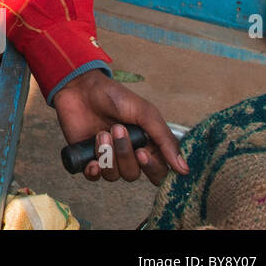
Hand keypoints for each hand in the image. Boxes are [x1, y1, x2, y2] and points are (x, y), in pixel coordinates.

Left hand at [52, 70, 187, 184]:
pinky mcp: (87, 157)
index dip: (151, 167)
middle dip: (124, 154)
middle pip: (133, 174)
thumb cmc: (115, 96)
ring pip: (114, 176)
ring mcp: (107, 157)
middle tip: (116, 129)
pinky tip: (91, 161)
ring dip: (107, 155)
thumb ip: (164, 140)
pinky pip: (94, 177)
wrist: (81, 87)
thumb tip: (184, 169)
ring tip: (101, 132)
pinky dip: (93, 171)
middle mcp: (128, 155)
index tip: (141, 152)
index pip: (157, 171)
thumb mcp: (145, 113)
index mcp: (147, 145)